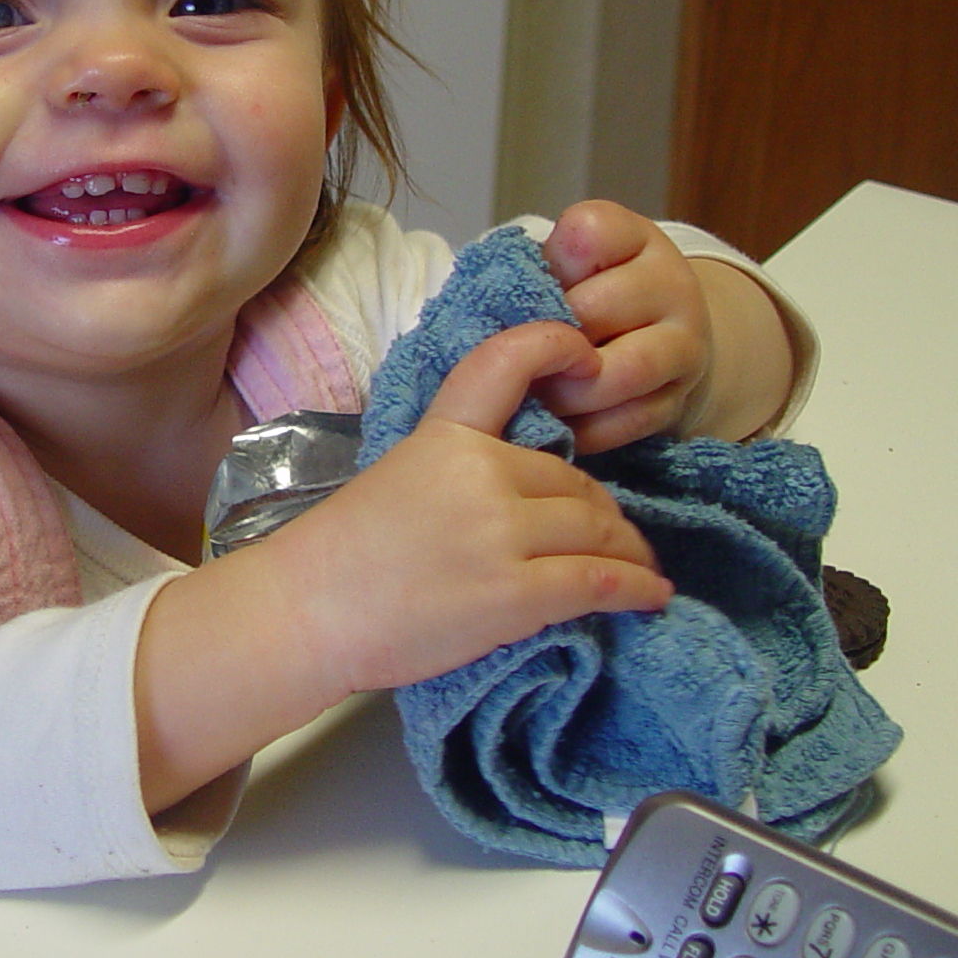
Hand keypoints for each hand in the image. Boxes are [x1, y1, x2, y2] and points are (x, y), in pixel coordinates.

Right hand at [134, 320, 671, 812]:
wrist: (306, 611)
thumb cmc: (342, 555)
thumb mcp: (398, 478)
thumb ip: (459, 468)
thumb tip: (525, 491)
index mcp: (445, 437)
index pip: (503, 366)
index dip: (552, 346)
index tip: (585, 353)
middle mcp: (481, 473)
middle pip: (574, 481)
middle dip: (602, 512)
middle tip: (616, 538)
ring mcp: (500, 533)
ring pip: (596, 529)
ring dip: (627, 552)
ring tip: (640, 570)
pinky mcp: (514, 593)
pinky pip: (597, 582)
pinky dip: (635, 589)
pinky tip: (651, 596)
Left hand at [536, 202, 793, 449]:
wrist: (663, 338)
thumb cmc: (593, 295)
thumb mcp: (571, 266)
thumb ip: (537, 275)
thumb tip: (485, 320)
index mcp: (635, 238)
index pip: (588, 232)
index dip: (551, 263)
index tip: (538, 284)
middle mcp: (670, 284)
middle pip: (595, 308)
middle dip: (548, 340)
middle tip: (517, 357)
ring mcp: (684, 344)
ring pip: (620, 372)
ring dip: (566, 391)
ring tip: (536, 395)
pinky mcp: (678, 400)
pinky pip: (628, 422)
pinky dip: (584, 430)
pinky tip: (557, 425)